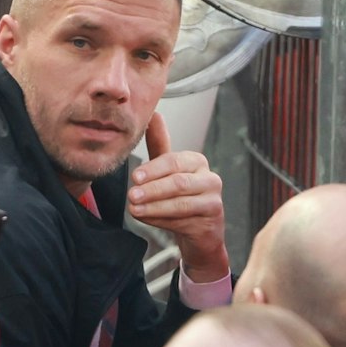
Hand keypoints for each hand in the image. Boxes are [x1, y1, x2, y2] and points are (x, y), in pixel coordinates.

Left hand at [129, 113, 227, 282]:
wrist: (200, 232)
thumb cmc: (180, 196)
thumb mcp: (167, 170)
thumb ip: (159, 144)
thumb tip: (153, 114)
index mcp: (196, 161)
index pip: (173, 161)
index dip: (153, 169)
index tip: (134, 177)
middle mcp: (209, 177)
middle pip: (178, 182)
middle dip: (153, 189)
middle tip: (132, 195)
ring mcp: (213, 199)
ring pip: (181, 202)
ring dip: (154, 206)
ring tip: (134, 209)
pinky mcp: (213, 218)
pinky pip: (185, 218)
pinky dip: (162, 219)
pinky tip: (147, 218)